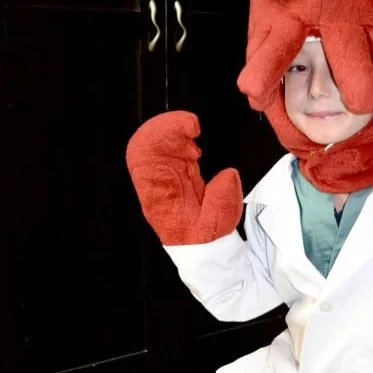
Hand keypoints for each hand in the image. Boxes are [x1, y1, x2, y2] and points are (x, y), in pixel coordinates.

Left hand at [126, 111, 242, 245]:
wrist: (199, 247)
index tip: (186, 132)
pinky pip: (166, 145)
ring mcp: (162, 173)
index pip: (143, 159)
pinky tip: (192, 138)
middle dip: (165, 126)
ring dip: (172, 128)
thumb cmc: (203, 238)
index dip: (159, 137)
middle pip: (144, 144)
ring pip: (154, 141)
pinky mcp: (173, 168)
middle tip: (190, 125)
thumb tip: (228, 174)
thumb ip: (223, 201)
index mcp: (158, 196)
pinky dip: (178, 134)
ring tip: (192, 131)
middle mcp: (155, 181)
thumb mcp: (216, 227)